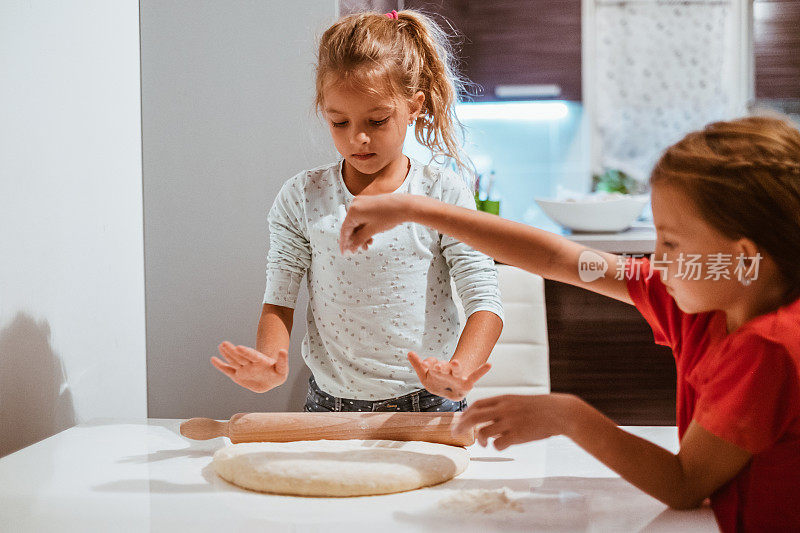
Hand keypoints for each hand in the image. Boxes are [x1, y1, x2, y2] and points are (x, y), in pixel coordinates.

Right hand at [210, 341, 287, 392]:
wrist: (270, 379)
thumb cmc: (277, 374)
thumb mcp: (282, 369)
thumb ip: (282, 361)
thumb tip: (284, 350)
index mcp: (260, 361)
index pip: (252, 355)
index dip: (246, 352)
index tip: (239, 347)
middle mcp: (249, 363)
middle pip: (240, 356)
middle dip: (232, 351)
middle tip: (224, 343)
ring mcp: (243, 368)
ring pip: (233, 361)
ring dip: (226, 354)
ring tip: (221, 346)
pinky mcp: (238, 375)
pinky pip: (228, 370)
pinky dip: (220, 366)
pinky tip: (213, 359)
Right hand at [339, 194, 410, 253]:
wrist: (404, 206)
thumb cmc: (391, 214)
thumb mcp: (372, 231)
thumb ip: (359, 240)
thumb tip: (352, 247)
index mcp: (354, 210)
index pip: (344, 230)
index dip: (344, 243)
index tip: (345, 252)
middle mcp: (356, 204)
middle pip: (350, 226)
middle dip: (354, 239)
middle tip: (357, 249)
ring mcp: (362, 203)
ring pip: (357, 223)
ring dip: (360, 235)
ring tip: (367, 243)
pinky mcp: (368, 203)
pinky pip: (362, 218)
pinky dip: (364, 228)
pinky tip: (370, 236)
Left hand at [407, 351, 490, 400]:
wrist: (449, 392)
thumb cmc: (437, 382)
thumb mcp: (424, 375)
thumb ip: (418, 364)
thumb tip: (409, 352)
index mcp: (438, 370)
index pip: (432, 364)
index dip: (428, 363)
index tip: (423, 364)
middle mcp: (448, 372)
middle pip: (444, 367)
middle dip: (441, 367)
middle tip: (437, 366)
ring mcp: (458, 377)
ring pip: (456, 371)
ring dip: (455, 367)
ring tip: (455, 362)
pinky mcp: (467, 384)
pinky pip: (476, 376)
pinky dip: (482, 371)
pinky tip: (489, 365)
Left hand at [452, 393, 575, 449]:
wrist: (559, 412)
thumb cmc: (539, 408)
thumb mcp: (517, 401)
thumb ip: (502, 407)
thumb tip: (485, 419)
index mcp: (504, 399)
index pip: (477, 405)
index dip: (465, 414)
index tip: (460, 421)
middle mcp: (504, 409)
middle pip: (474, 417)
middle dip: (461, 426)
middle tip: (455, 434)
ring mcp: (511, 422)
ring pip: (484, 432)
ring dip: (480, 439)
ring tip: (484, 443)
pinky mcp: (518, 435)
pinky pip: (498, 444)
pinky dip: (496, 446)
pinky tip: (501, 445)